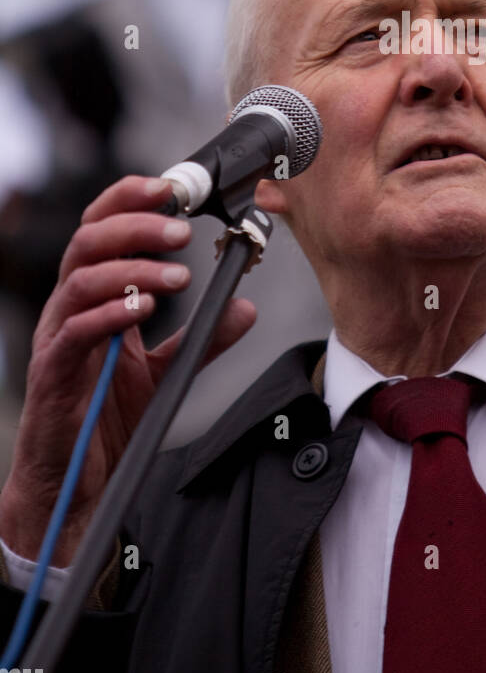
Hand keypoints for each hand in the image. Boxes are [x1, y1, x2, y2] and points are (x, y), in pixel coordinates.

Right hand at [0, 176, 255, 565]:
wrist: (73, 484)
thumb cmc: (105, 422)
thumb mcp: (166, 373)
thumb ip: (202, 339)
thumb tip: (243, 307)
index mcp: (92, 299)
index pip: (101, 230)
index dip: (129, 201)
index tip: (170, 188)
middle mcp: (69, 309)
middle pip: (89, 241)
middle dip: (136, 225)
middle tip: (183, 228)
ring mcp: (58, 340)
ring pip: (81, 279)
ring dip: (132, 267)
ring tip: (179, 274)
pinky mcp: (54, 374)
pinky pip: (76, 332)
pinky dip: (110, 314)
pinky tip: (143, 310)